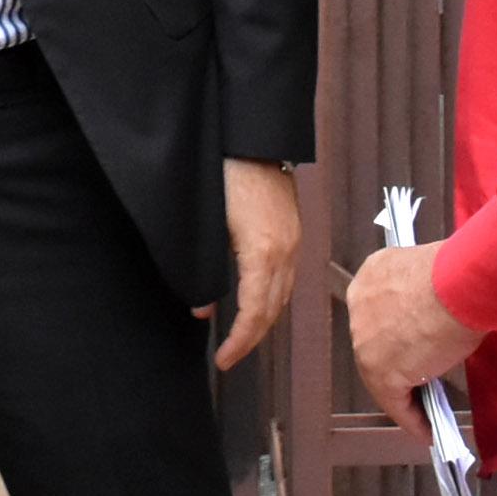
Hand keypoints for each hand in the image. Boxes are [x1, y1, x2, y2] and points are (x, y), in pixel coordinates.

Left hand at [194, 158, 301, 371]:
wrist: (251, 135)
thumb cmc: (223, 175)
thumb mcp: (206, 227)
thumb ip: (203, 270)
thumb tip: (202, 309)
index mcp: (264, 252)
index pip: (255, 313)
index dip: (239, 342)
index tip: (223, 360)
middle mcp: (287, 251)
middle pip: (273, 309)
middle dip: (251, 338)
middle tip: (228, 355)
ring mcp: (294, 240)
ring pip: (284, 295)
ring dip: (264, 319)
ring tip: (240, 335)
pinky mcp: (294, 230)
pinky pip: (287, 276)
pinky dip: (272, 296)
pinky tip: (255, 301)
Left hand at [346, 241, 484, 448]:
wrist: (460, 283)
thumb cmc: (459, 274)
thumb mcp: (434, 280)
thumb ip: (425, 298)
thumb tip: (441, 317)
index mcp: (372, 274)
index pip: (381, 311)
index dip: (398, 334)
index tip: (414, 349)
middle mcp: (359, 304)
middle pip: (378, 342)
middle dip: (400, 362)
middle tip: (423, 383)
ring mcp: (365, 340)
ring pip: (384, 374)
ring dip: (405, 395)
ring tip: (425, 413)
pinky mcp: (380, 371)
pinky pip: (395, 402)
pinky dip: (411, 419)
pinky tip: (427, 431)